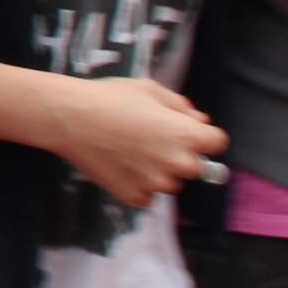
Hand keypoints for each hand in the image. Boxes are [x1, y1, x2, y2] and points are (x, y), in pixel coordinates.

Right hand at [43, 76, 228, 208]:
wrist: (69, 118)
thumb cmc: (110, 98)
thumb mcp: (151, 90)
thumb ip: (182, 107)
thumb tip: (198, 121)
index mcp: (188, 135)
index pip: (217, 143)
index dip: (203, 134)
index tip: (186, 131)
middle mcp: (178, 164)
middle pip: (197, 167)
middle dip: (182, 155)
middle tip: (154, 141)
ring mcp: (156, 184)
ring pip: (171, 182)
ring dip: (160, 171)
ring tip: (132, 152)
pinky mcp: (134, 197)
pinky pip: (148, 195)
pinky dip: (139, 184)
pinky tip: (121, 165)